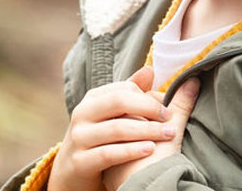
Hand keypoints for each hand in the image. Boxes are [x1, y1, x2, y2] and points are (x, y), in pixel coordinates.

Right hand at [48, 67, 173, 190]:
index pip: (124, 89)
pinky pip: (109, 154)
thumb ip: (130, 94)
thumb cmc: (99, 138)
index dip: (148, 97)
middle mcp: (82, 114)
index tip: (168, 107)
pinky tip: (150, 150)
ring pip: (116, 129)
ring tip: (169, 134)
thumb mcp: (110, 115)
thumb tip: (150, 70)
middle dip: (149, 108)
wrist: (71, 171)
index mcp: (92, 99)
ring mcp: (79, 138)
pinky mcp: (80, 161)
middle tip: (170, 118)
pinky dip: (131, 151)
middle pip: (118, 101)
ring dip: (146, 130)